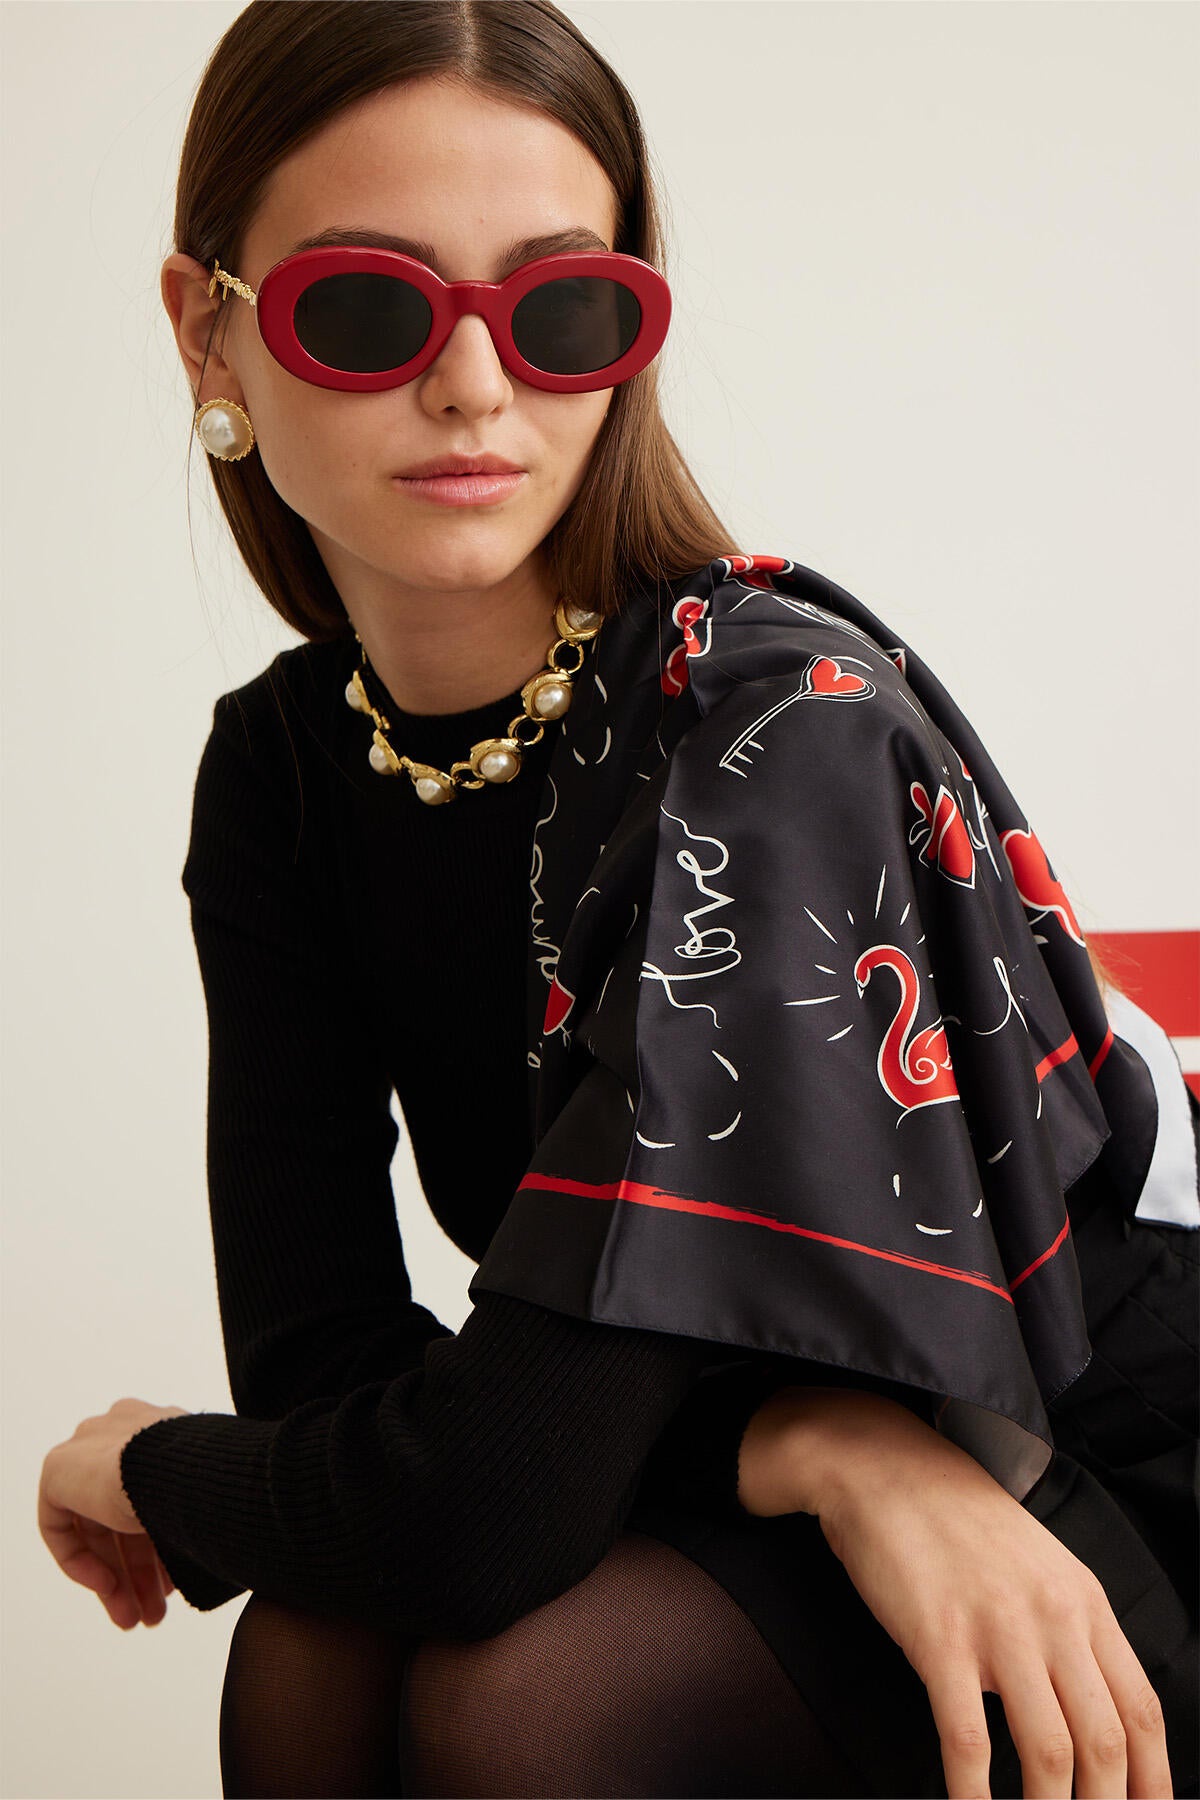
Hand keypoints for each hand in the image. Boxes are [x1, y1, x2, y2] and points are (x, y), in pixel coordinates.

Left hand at [38, 1397, 189, 1629]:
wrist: (176, 1468)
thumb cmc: (208, 1483)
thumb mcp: (209, 1501)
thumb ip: (198, 1516)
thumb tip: (218, 1550)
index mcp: (163, 1428)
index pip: (152, 1497)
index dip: (161, 1548)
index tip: (175, 1584)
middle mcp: (124, 1432)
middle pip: (123, 1517)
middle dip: (140, 1572)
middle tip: (153, 1613)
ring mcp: (90, 1449)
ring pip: (98, 1528)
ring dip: (117, 1578)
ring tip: (135, 1620)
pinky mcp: (59, 1469)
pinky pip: (63, 1525)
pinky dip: (82, 1562)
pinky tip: (108, 1587)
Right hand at [738, 1387, 1171, 1798]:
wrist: (881, 1464)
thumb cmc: (954, 1516)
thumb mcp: (1037, 1562)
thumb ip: (1070, 1628)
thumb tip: (1094, 1710)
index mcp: (1084, 1600)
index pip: (1142, 1712)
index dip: (1153, 1783)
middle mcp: (1053, 1617)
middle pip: (1106, 1743)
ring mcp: (997, 1628)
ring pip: (1050, 1752)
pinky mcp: (938, 1639)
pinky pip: (967, 1740)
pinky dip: (973, 1796)